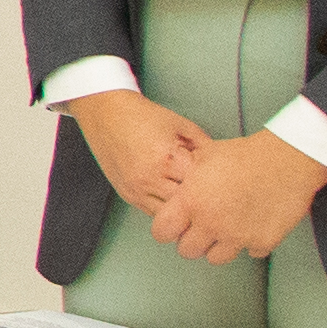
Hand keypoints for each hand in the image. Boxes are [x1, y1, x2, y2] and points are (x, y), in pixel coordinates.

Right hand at [68, 87, 205, 215]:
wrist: (105, 113)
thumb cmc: (142, 116)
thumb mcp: (181, 124)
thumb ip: (204, 145)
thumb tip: (221, 164)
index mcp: (167, 158)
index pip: (200, 184)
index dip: (213, 182)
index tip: (218, 178)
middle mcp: (149, 178)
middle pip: (187, 204)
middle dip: (199, 198)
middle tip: (208, 191)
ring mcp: (136, 189)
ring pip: (170, 215)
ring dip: (181, 208)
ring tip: (190, 198)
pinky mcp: (127, 194)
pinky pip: (152, 213)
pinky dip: (165, 209)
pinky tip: (171, 198)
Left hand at [144, 126, 326, 265]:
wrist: (287, 159)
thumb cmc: (245, 154)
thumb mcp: (203, 157)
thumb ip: (185, 178)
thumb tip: (174, 187)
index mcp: (191, 202)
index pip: (161, 232)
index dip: (166, 229)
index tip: (174, 225)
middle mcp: (212, 223)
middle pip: (187, 250)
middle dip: (191, 240)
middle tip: (201, 228)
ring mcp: (238, 236)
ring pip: (215, 258)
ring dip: (218, 246)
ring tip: (227, 228)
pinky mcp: (263, 242)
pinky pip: (249, 252)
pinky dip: (250, 242)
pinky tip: (253, 225)